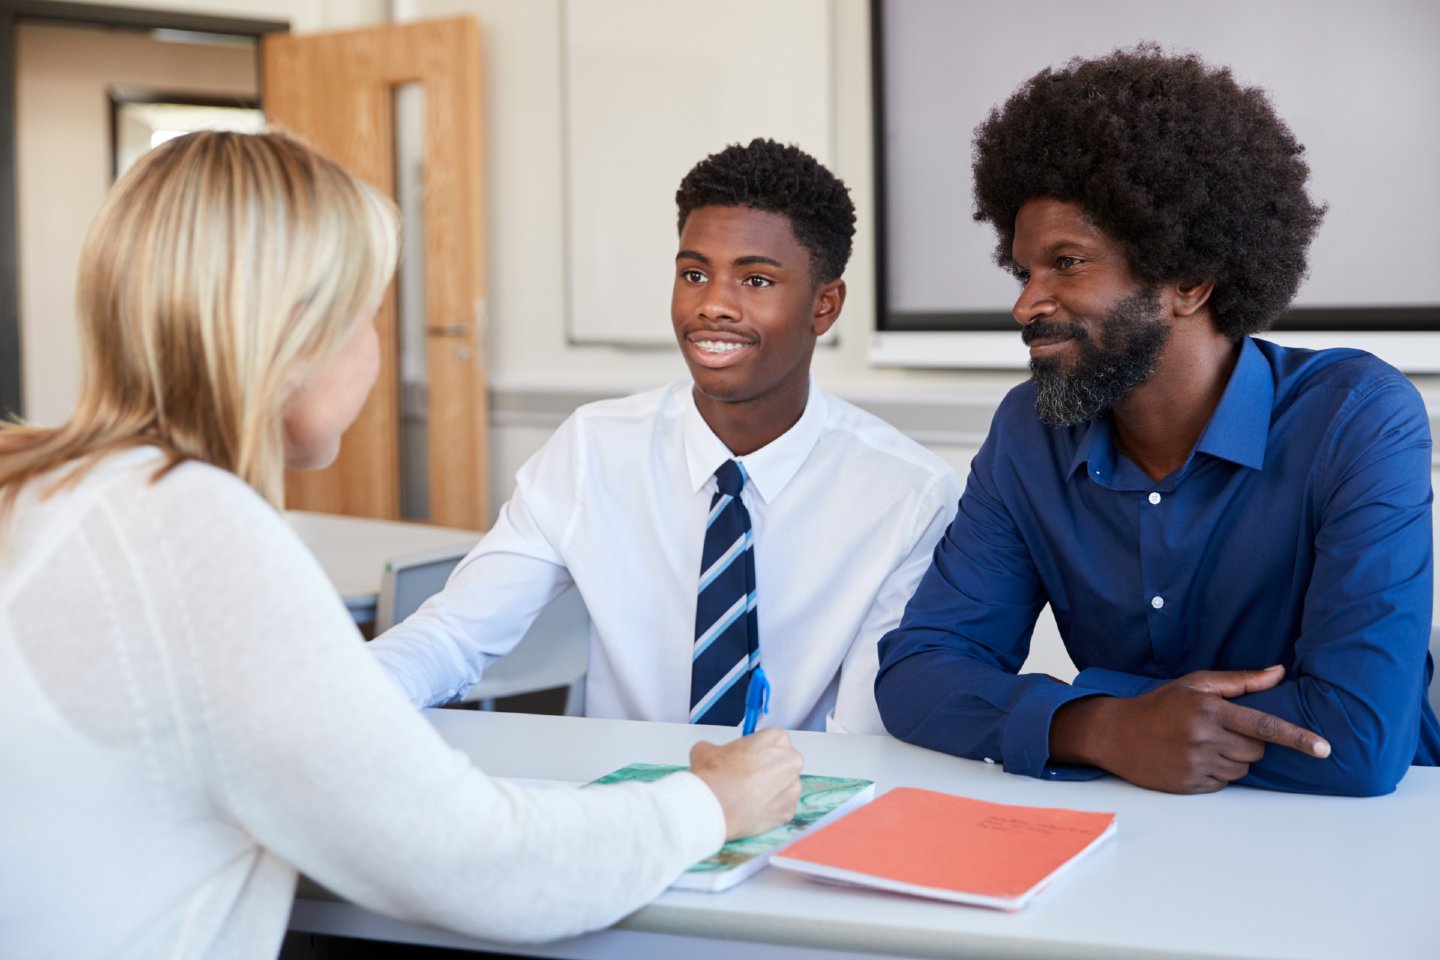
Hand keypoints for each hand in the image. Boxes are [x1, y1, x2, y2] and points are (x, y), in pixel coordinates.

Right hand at [690, 728, 802, 839]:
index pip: (770, 740)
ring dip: (770, 790)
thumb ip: (718, 748)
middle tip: (746, 776)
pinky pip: (782, 807)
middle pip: (781, 762)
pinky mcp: (789, 810)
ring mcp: (793, 788)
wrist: (716, 806)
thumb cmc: (716, 776)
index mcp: (776, 739)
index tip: (747, 757)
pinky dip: (770, 808)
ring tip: (748, 795)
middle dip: (767, 769)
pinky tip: (752, 808)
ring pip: (784, 786)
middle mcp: (791, 761)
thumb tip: (713, 755)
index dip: (756, 750)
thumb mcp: (707, 749)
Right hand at [1050, 665, 1329, 793]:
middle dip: (1250, 742)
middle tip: (1223, 730)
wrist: (1116, 734)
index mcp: (1209, 710)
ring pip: (1243, 769)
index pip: (1264, 725)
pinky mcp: (1190, 785)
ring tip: (1204, 744)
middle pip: (1257, 750)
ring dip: (1234, 759)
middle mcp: (1204, 738)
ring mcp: (1197, 764)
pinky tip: (1195, 758)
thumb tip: (1278, 672)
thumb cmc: (1160, 705)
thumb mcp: (1195, 683)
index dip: (1297, 737)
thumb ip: (1240, 681)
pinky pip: (1224, 783)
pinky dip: (1218, 772)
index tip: (1323, 748)